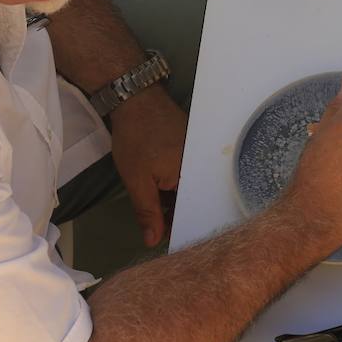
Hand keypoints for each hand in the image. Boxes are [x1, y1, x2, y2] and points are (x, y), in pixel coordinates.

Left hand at [109, 87, 186, 246]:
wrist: (136, 100)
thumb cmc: (137, 139)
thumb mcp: (137, 181)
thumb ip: (147, 212)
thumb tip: (153, 241)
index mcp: (194, 177)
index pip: (192, 213)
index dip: (177, 228)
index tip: (162, 237)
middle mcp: (204, 168)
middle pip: (193, 201)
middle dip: (175, 215)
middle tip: (155, 224)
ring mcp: (200, 156)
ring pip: (190, 188)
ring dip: (175, 199)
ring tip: (156, 206)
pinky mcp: (194, 148)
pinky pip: (190, 174)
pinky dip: (177, 183)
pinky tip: (161, 186)